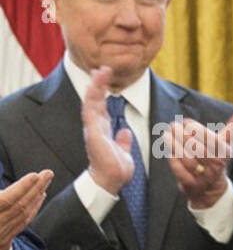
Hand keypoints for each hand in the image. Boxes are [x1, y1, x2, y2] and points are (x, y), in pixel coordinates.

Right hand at [0, 169, 53, 249]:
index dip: (21, 188)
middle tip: (48, 174)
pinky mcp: (3, 240)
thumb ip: (1, 199)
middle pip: (20, 206)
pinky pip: (22, 223)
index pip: (6, 201)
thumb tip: (4, 192)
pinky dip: (32, 209)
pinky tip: (38, 199)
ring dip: (36, 197)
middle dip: (35, 188)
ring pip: (23, 215)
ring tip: (45, 182)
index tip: (34, 175)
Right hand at [82, 66, 134, 195]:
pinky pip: (91, 113)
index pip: (102, 106)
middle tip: (102, 68)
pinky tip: (94, 88)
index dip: (103, 92)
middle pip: (96, 101)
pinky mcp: (94, 134)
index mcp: (103, 130)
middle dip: (98, 84)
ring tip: (99, 72)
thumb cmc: (115, 169)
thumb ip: (122, 140)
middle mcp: (96, 127)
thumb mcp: (123, 151)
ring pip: (92, 103)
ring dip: (95, 87)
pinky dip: (92, 100)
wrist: (110, 182)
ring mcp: (93, 129)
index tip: (106, 77)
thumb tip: (124, 131)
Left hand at [164, 110, 232, 209]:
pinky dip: (173, 159)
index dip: (195, 128)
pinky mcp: (191, 186)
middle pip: (197, 148)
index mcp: (225, 154)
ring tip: (166, 134)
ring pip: (187, 159)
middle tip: (173, 125)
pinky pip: (180, 171)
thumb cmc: (216, 159)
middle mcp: (216, 166)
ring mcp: (203, 177)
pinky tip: (169, 150)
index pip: (210, 138)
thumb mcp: (225, 145)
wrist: (211, 190)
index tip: (186, 122)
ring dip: (174, 145)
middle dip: (182, 135)